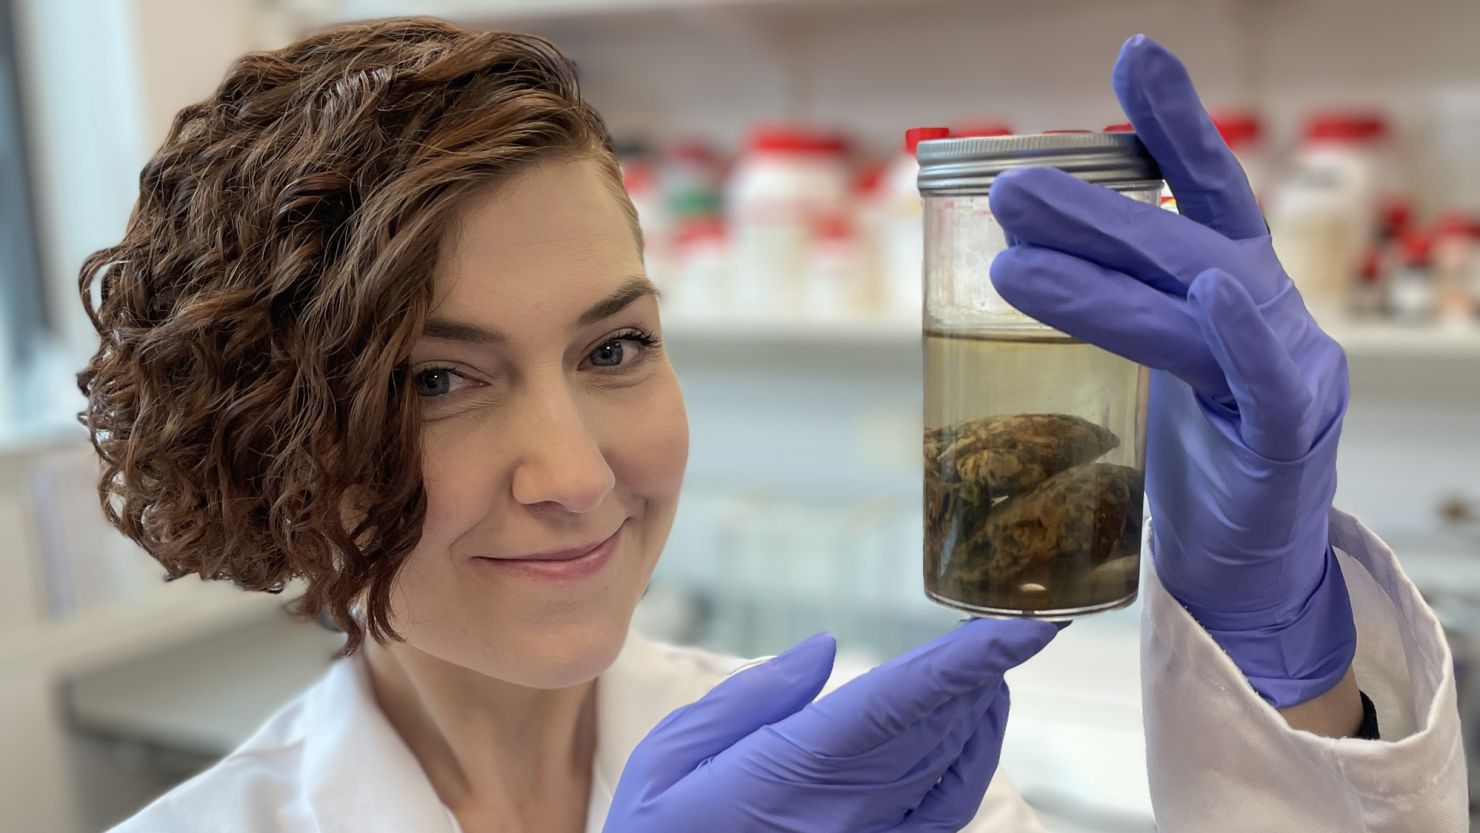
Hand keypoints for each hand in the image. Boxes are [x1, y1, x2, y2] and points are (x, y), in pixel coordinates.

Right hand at [603, 619, 1057, 832]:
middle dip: (981, 674)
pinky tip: (973, 729)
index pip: (899, 703)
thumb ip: (752, 697)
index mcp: (789, 773)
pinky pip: (944, 812)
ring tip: (993, 665)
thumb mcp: (670, 757)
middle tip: (1011, 627)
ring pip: (949, 768)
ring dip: (979, 711)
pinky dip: (972, 763)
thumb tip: (824, 649)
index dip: (964, 663)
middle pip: (936, 729)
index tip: (1018, 630)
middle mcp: (843, 814)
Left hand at [985, 35, 1355, 707]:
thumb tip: (1012, 257)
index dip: (1171, 124)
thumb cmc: (1195, 459)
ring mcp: (1284, 376)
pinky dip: (1244, 335)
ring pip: (1193, 313)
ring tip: (1012, 269)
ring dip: (1101, 282)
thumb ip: (1117, 309)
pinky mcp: (1285, 444)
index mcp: (1233, 289)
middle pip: (1176, 245)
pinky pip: (1266, 384)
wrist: (1249, 568)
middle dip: (1090, 213)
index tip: (1134, 56)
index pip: (1202, 190)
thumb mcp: (1154, 366)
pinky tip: (1214, 288)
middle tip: (1006, 188)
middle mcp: (1266, 313)